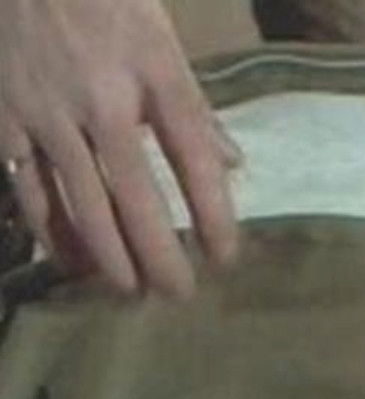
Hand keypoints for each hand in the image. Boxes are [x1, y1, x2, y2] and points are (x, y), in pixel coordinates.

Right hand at [0, 0, 240, 297]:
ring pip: (81, 205)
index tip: (226, 257)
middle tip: (178, 295)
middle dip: (159, 255)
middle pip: (136, 197)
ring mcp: (48, 115)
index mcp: (155, 77)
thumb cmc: (105, 1)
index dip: (214, 216)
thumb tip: (233, 164)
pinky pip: (31, 193)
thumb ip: (195, 108)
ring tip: (131, 291)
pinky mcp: (4, 121)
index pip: (196, 161)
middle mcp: (102, 102)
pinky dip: (54, 235)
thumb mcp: (163, 42)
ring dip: (109, 257)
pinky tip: (72, 264)